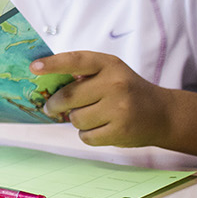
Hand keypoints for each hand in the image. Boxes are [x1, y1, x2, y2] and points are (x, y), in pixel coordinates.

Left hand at [33, 51, 174, 147]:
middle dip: (55, 105)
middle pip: (68, 97)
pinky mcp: (120, 131)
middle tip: (51, 108)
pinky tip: (101, 128)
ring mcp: (119, 108)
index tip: (34, 68)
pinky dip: (88, 135)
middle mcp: (115, 84)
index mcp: (109, 65)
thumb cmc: (127, 91)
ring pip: (76, 119)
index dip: (53, 64)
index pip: (76, 61)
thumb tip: (45, 82)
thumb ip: (83, 74)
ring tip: (93, 116)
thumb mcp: (110, 72)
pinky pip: (86, 136)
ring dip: (77, 120)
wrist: (162, 114)